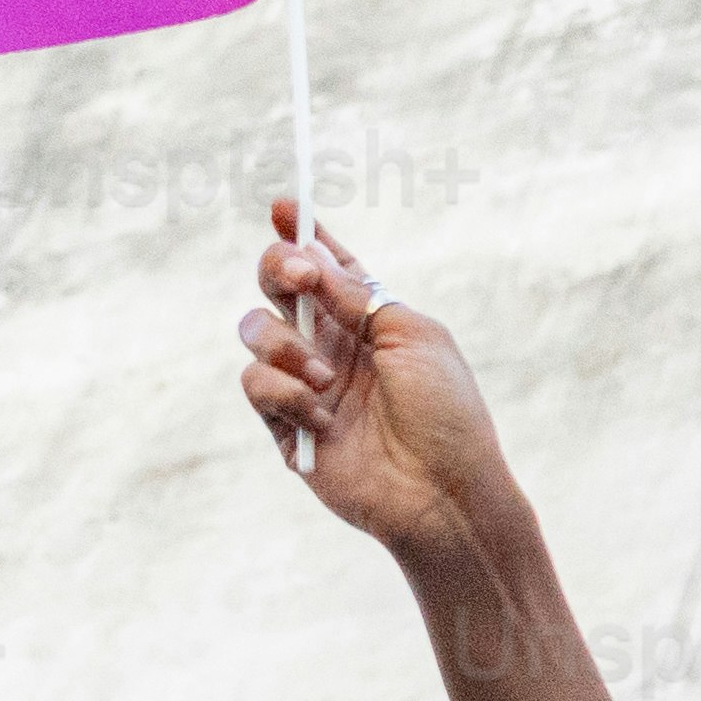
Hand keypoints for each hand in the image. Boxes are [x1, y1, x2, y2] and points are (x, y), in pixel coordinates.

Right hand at [237, 198, 539, 586]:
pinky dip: (284, 394)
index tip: (285, 207)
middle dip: (278, 268)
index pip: (326, 267)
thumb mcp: (413, 337)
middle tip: (300, 278)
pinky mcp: (285, 426)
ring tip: (325, 378)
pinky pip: (256, 384)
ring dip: (284, 343)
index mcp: (369, 318)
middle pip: (278, 285)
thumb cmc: (446, 415)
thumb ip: (358, 296)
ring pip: (253, 329)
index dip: (302, 235)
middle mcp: (332, 344)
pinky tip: (321, 419)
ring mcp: (305, 383)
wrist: (443, 494)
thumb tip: (313, 260)